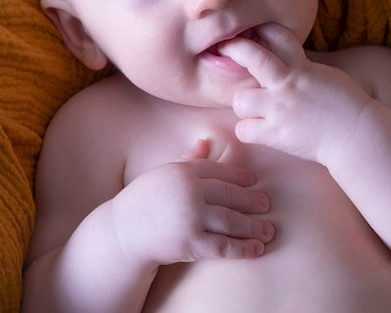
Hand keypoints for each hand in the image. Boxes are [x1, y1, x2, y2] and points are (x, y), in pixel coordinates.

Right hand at [112, 139, 274, 266]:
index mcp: (184, 171)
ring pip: (232, 221)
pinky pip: (223, 246)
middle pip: (230, 195)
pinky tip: (257, 249)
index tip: (254, 182)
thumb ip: (187, 159)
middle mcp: (190, 191)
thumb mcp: (164, 174)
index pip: (220, 172)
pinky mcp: (189, 242)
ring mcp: (190, 216)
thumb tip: (206, 141)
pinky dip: (243, 248)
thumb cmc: (144, 201)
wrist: (122, 232)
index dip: (240, 177)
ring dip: (254, 227)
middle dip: (252, 201)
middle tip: (267, 205)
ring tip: (269, 230)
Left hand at [220, 23, 372, 164]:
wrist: (358, 135)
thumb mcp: (325, 76)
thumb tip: (286, 61)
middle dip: (236, 49)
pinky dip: (249, 131)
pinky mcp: (277, 134)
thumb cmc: (347, 106)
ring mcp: (280, 110)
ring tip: (255, 109)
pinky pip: (244, 130)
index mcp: (303, 68)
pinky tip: (259, 130)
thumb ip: (302, 68)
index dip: (264, 30)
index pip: (279, 36)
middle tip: (226, 49)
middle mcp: (288, 85)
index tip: (255, 32)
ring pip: (241, 100)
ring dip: (245, 104)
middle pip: (252, 57)